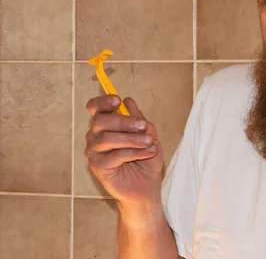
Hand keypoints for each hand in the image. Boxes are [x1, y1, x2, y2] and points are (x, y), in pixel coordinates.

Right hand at [84, 95, 163, 210]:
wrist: (147, 185)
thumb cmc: (146, 159)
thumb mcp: (148, 134)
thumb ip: (139, 119)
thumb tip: (129, 101)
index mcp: (105, 125)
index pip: (95, 108)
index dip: (103, 102)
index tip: (117, 100)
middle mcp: (95, 136)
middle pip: (100, 121)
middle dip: (124, 121)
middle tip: (143, 126)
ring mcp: (94, 152)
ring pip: (107, 138)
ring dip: (132, 138)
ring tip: (149, 142)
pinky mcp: (97, 167)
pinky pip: (115, 155)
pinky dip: (135, 152)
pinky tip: (148, 152)